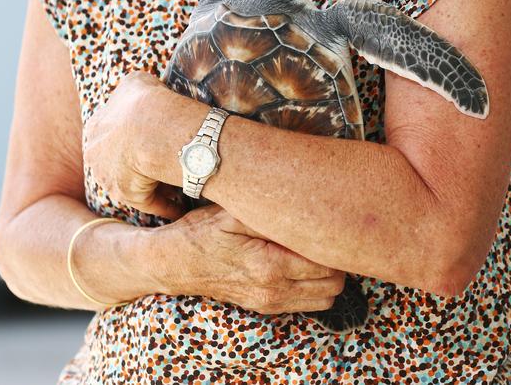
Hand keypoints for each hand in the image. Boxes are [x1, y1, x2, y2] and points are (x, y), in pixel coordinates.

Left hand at [85, 70, 187, 220]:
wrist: (153, 127)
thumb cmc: (147, 101)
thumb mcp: (135, 82)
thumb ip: (133, 89)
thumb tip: (140, 93)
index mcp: (95, 129)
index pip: (111, 134)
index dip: (132, 134)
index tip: (151, 134)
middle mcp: (96, 156)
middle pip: (118, 161)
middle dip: (136, 162)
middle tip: (161, 158)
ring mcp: (110, 179)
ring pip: (133, 183)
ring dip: (152, 184)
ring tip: (177, 180)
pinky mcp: (128, 197)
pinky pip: (150, 202)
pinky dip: (166, 205)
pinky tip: (180, 204)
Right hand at [149, 203, 346, 314]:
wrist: (174, 263)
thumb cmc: (203, 231)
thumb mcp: (233, 213)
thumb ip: (270, 212)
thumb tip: (305, 204)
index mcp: (269, 265)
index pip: (327, 264)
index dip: (335, 242)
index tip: (333, 222)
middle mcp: (273, 290)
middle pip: (334, 283)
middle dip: (336, 258)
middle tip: (328, 231)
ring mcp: (270, 302)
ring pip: (325, 297)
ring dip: (328, 274)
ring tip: (316, 245)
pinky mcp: (265, 306)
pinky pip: (308, 303)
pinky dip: (314, 285)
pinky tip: (301, 259)